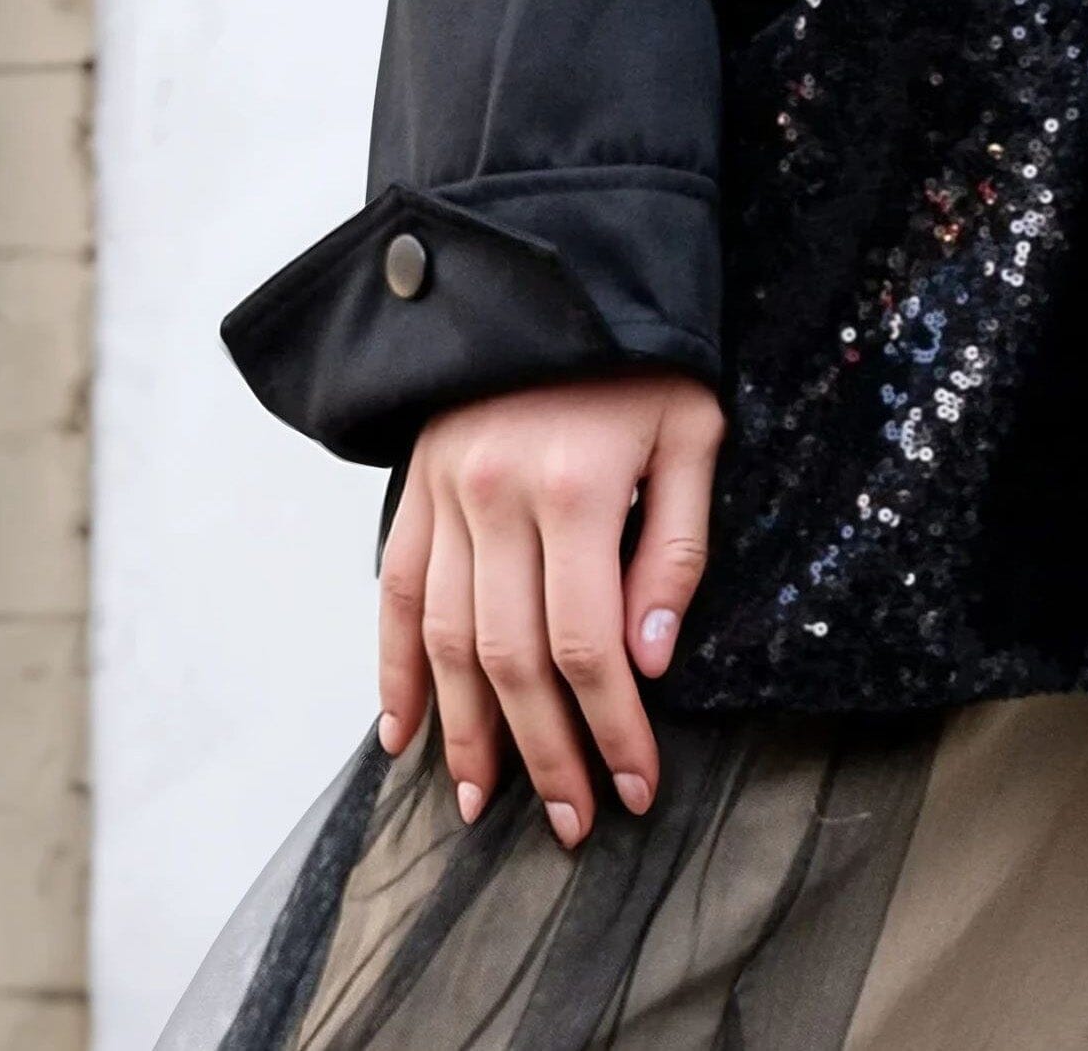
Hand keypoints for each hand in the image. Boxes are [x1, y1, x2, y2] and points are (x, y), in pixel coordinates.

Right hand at [377, 371, 723, 846]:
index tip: (635, 787)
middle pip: (512, 662)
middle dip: (543, 756)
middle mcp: (495, 498)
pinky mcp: (415, 488)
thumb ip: (674, 549)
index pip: (587, 646)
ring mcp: (444, 495)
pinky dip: (394, 671)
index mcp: (574, 488)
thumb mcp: (693, 432)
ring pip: (446, 643)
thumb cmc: (642, 355)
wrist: (558, 264)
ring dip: (465, 735)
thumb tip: (647, 660)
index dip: (611, 728)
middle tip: (568, 822)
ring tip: (484, 803)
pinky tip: (406, 734)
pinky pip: (395, 594)